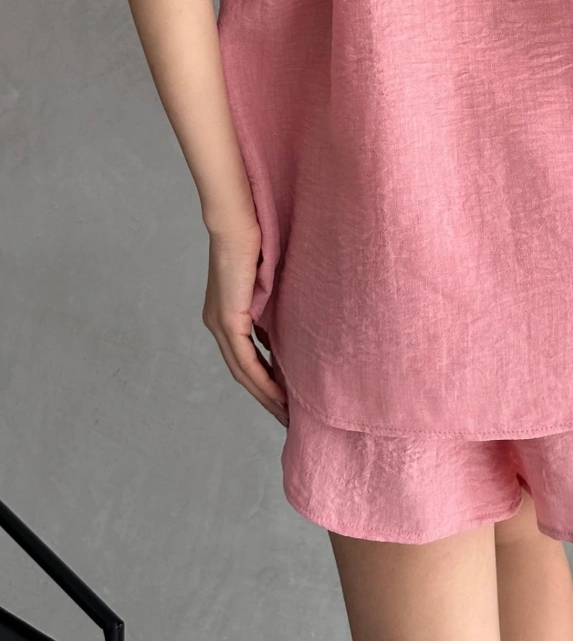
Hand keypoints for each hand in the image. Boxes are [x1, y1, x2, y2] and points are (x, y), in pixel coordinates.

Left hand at [202, 222, 288, 425]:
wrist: (236, 222)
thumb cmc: (255, 241)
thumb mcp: (266, 282)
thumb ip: (271, 306)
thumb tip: (287, 330)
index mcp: (224, 315)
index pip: (244, 358)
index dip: (263, 381)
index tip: (284, 399)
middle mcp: (217, 324)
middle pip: (241, 373)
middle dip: (265, 398)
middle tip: (287, 418)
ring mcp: (220, 323)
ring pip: (243, 372)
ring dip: (265, 396)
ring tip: (287, 414)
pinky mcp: (228, 320)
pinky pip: (246, 361)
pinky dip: (263, 381)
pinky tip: (279, 395)